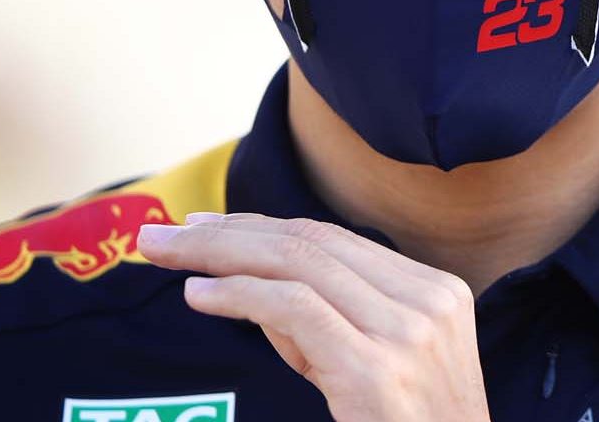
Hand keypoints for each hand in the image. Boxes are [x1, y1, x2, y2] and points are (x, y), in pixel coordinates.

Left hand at [139, 212, 490, 421]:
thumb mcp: (379, 372)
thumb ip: (326, 328)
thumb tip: (249, 288)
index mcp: (437, 292)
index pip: (334, 241)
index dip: (261, 226)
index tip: (203, 227)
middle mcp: (428, 302)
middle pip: (313, 242)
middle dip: (229, 231)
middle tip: (161, 234)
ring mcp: (407, 334)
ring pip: (301, 264)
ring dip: (220, 253)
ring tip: (164, 254)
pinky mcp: (375, 370)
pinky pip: (296, 310)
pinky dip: (240, 294)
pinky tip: (199, 294)